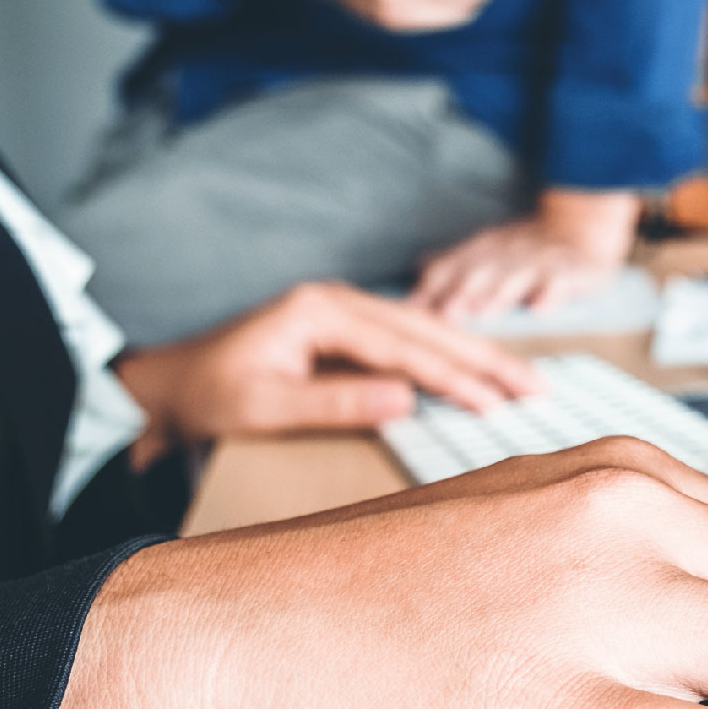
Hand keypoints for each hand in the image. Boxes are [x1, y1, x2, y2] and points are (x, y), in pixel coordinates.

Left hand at [111, 281, 540, 464]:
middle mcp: (336, 300)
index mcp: (319, 311)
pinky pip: (410, 336)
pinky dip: (450, 351)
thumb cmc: (212, 397)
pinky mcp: (344, 325)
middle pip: (426, 328)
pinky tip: (478, 366)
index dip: (453, 377)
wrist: (171, 385)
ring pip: (425, 328)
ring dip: (475, 353)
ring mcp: (342, 309)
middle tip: (536, 388)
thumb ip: (336, 402)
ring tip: (523, 380)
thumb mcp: (266, 408)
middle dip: (484, 358)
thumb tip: (407, 400)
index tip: (494, 404)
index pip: (403, 347)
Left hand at [410, 188, 640, 319]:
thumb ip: (452, 265)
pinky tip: (540, 310)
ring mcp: (537, 263)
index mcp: (480, 252)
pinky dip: (551, 296)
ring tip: (484, 315)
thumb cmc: (526, 249)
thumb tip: (415, 272)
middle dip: (460, 292)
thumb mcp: (486, 251)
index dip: (429, 288)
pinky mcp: (569, 271)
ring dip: (498, 296)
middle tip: (444, 315)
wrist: (579, 227)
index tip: (409, 311)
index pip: (448, 268)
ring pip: (515, 278)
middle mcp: (505, 255)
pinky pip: (560, 283)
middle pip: (479, 273)